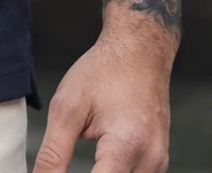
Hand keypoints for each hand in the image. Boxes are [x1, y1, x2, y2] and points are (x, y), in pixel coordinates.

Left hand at [32, 23, 174, 171]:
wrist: (139, 51)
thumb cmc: (104, 72)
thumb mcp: (67, 108)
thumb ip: (53, 153)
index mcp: (126, 145)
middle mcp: (150, 161)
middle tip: (62, 163)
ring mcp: (158, 164)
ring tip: (83, 159)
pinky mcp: (158, 163)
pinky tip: (98, 166)